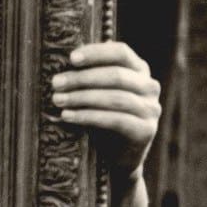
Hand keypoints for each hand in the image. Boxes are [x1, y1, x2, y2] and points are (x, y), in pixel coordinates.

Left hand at [52, 41, 161, 179]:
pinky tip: (68, 116)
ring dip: (82, 98)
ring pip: (116, 98)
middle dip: (82, 78)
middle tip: (56, 83)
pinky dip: (88, 116)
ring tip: (58, 100)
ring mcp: (151, 109)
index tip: (71, 58)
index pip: (121, 52)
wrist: (115, 155)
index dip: (97, 53)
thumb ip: (89, 73)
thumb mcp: (96, 90)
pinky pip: (116, 120)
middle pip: (117, 75)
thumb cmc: (101, 114)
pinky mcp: (146, 131)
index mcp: (139, 70)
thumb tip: (65, 58)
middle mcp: (149, 87)